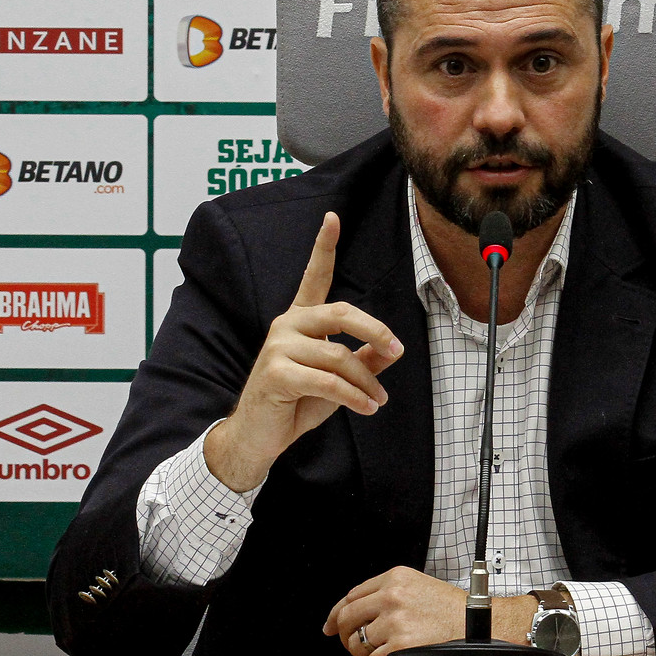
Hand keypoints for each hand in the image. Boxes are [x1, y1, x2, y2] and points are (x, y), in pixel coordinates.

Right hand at [205, 212, 404, 492]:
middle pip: (341, 313)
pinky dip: (354, 397)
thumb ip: (362, 361)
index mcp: (299, 320)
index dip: (323, 246)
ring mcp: (278, 348)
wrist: (257, 438)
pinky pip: (329, 382)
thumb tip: (392, 349)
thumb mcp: (336, 381)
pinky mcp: (277, 374)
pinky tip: (367, 408)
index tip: (333, 218)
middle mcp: (286, 326)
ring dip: (367, 381)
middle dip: (375, 331)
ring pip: (339, 356)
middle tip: (398, 350)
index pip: (314, 277)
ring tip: (379, 399)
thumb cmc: (295, 405)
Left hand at [322, 567, 538, 655]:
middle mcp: (392, 596)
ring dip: (365, 652)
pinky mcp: (401, 646)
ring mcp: (395, 621)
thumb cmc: (451, 609)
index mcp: (395, 578)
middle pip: (347, 618)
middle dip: (344, 635)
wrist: (479, 624)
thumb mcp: (418, 586)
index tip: (331, 626)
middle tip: (352, 644)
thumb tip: (350, 614)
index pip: (351, 595)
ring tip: (383, 651)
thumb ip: (386, 594)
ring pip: (358, 643)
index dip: (336, 614)